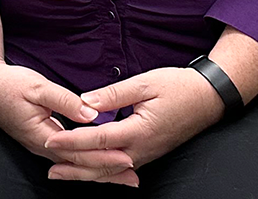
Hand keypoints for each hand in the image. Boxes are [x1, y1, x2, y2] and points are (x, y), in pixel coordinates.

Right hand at [0, 60, 138, 184]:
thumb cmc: (9, 85)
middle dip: (107, 171)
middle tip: (133, 176)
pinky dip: (87, 160)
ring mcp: (41, 146)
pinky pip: (69, 156)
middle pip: (79, 165)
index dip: (104, 157)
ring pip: (75, 163)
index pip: (79, 153)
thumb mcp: (38, 87)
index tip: (127, 159)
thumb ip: (65, 101)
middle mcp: (42, 147)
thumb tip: (91, 113)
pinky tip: (99, 160)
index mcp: (42, 136)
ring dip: (99, 169)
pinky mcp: (43, 140)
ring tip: (123, 175)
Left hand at [41, 66, 224, 179]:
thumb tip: (85, 101)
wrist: (209, 99)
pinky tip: (89, 171)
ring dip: (84, 173)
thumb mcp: (145, 83)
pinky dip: (101, 172)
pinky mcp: (148, 154)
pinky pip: (120, 169)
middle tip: (48, 164)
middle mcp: (142, 149)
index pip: (98, 140)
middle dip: (73, 165)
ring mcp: (146, 155)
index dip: (73, 141)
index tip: (51, 141)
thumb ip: (113, 94)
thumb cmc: (178, 87)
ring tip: (60, 173)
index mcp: (139, 131)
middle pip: (101, 164)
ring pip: (109, 171)